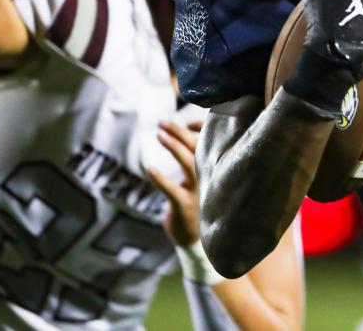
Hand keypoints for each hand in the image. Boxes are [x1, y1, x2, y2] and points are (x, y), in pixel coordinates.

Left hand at [145, 120, 203, 246]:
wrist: (196, 240)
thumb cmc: (195, 203)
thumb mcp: (198, 179)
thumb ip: (194, 158)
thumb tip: (185, 132)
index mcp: (213, 168)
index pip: (211, 141)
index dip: (200, 128)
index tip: (187, 122)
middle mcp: (209, 176)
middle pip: (199, 147)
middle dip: (181, 131)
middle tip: (163, 122)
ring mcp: (198, 191)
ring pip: (189, 163)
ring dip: (174, 147)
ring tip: (159, 134)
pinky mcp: (184, 206)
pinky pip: (171, 190)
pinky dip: (160, 179)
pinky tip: (149, 169)